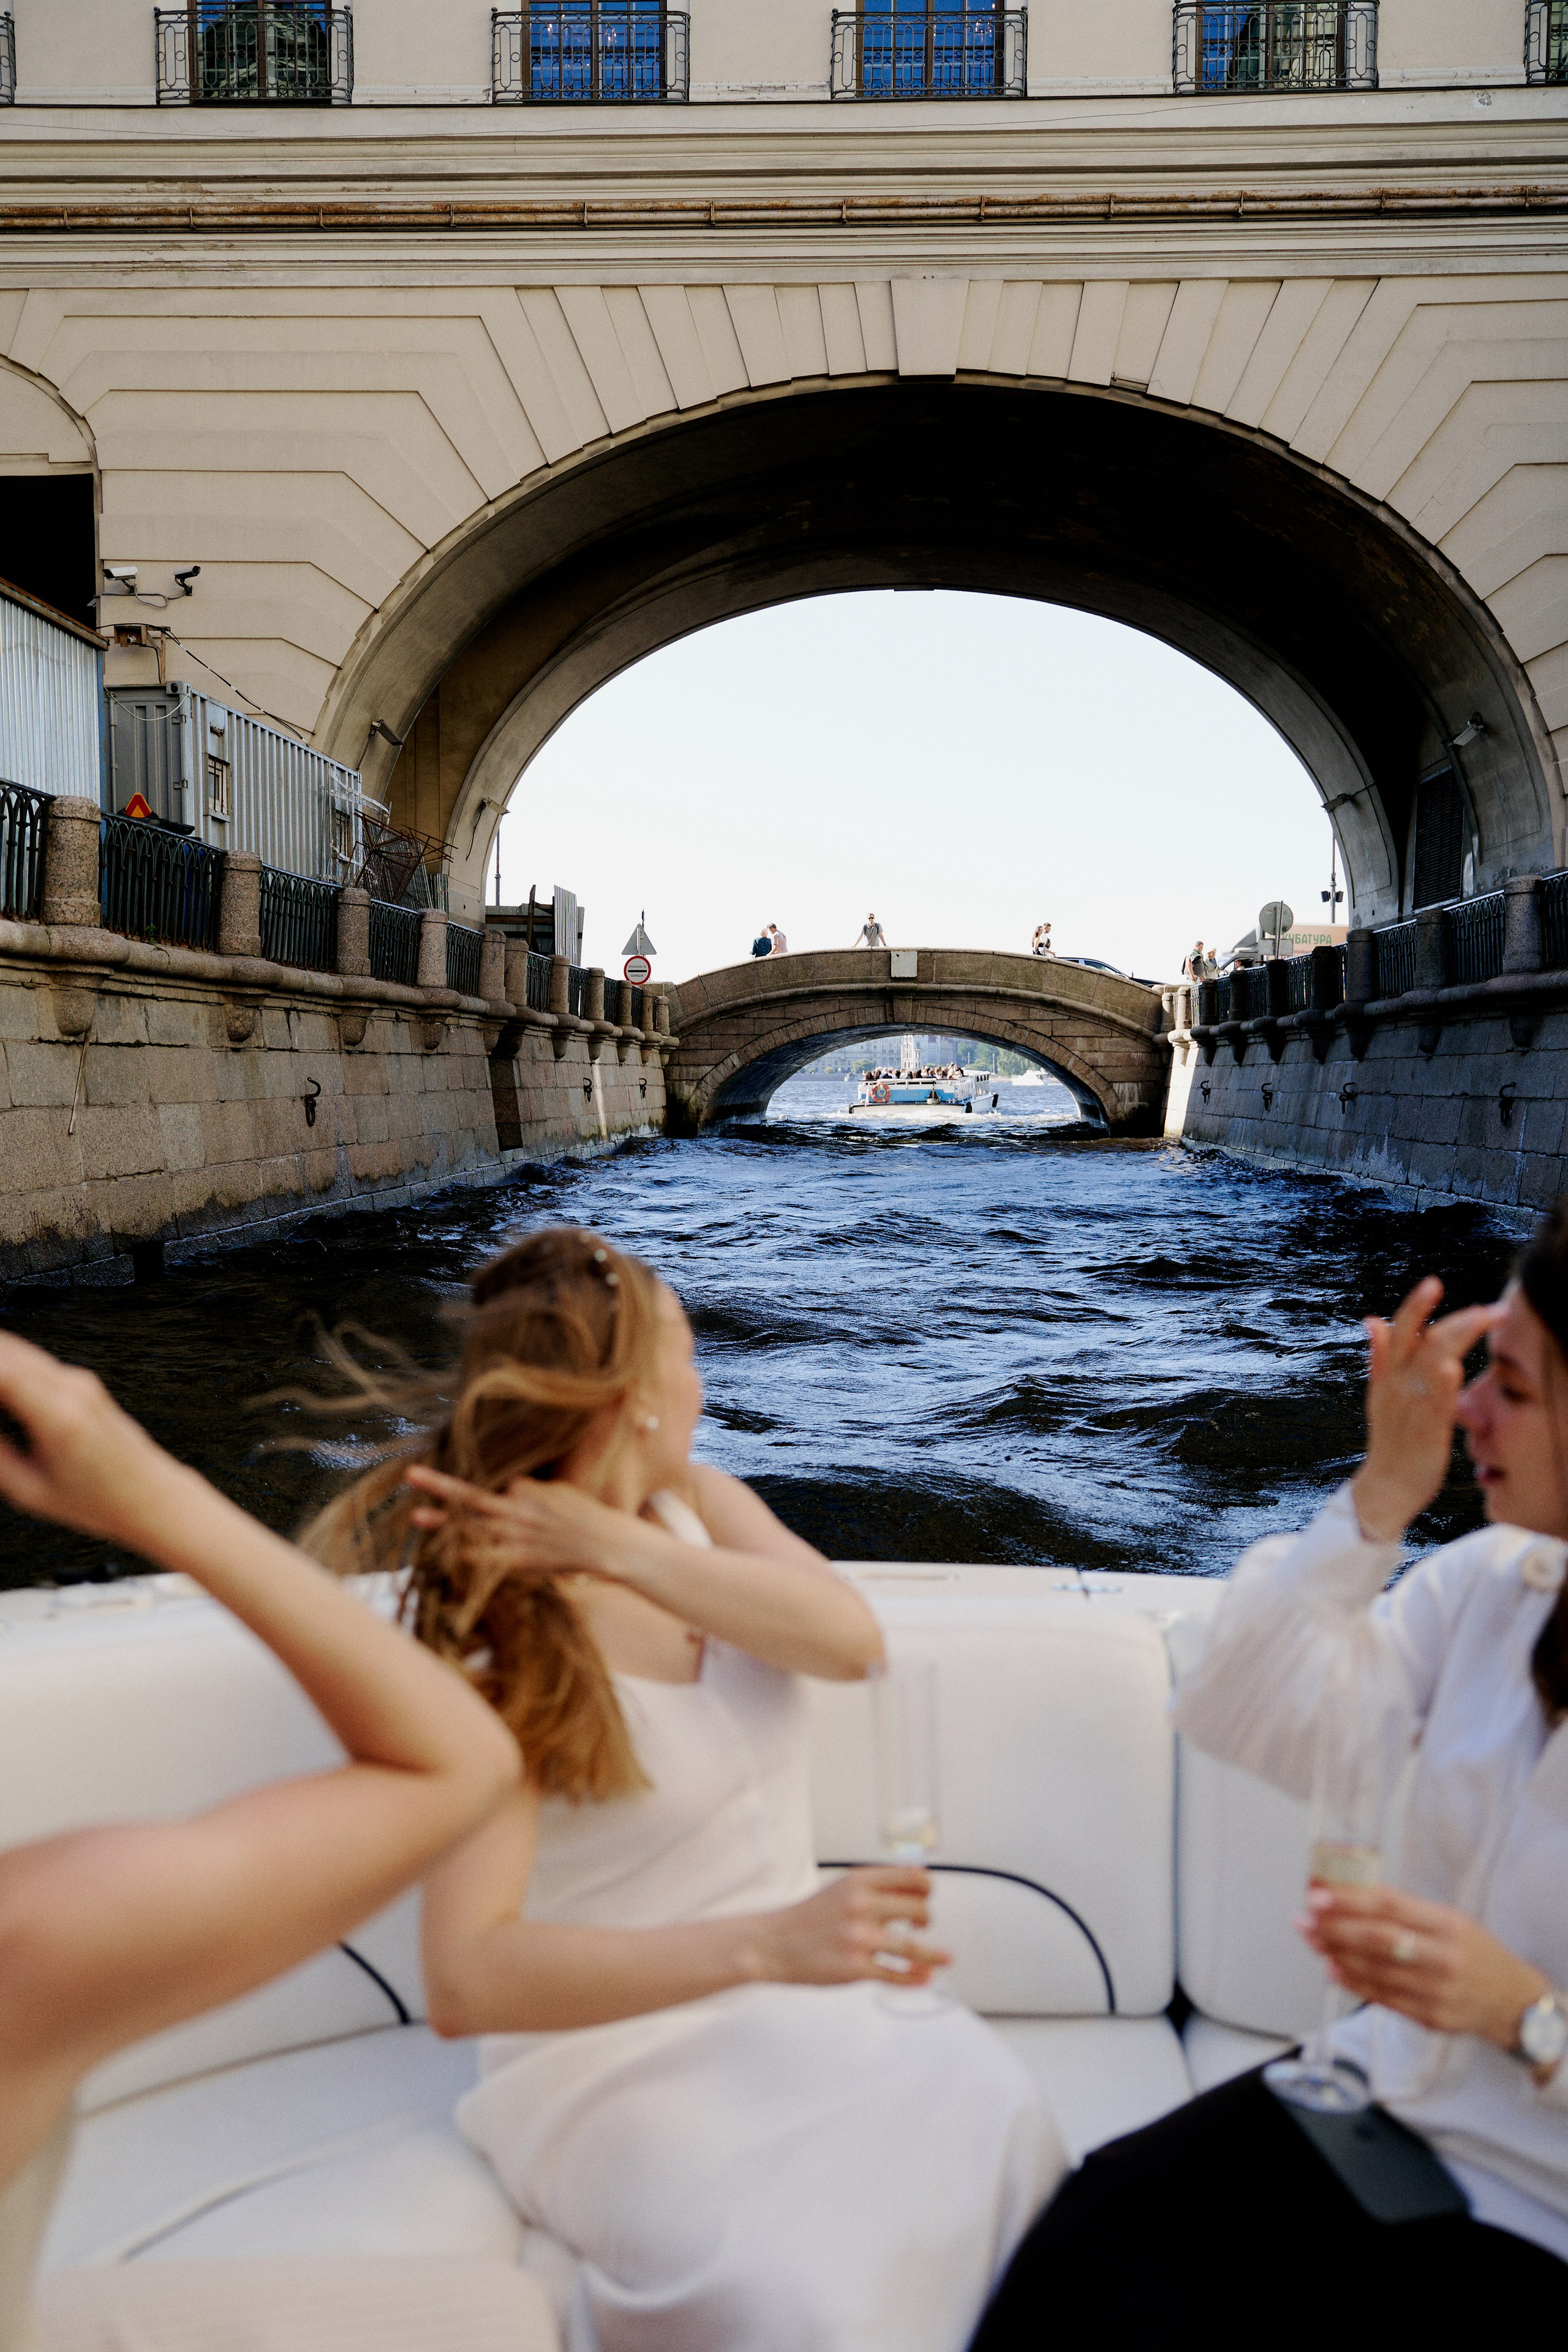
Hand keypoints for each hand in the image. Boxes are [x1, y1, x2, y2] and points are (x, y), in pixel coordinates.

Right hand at [0, 1333, 189, 1547]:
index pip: (2, 1371)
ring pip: (20, 1351)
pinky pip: (35, 1363)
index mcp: (60, 1417)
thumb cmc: (99, 1502)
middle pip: (8, 1350)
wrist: (153, 1495)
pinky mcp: (84, 1383)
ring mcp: (82, 1382)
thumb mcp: (30, 1491)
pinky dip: (7, 1368)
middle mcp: (74, 1389)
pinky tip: (0, 1394)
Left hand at [404, 1464, 638, 1581]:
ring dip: (442, 1523)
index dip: (481, 1484)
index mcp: (526, 1488)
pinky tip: (443, 1555)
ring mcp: (515, 1536)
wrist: (607, 1543)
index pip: (492, 1480)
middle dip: (439, 1485)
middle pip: (471, 1496)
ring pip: (471, 1527)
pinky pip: (484, 1559)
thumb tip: (512, 1487)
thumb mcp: (557, 1489)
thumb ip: (530, 1489)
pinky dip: (464, 1556)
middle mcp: (516, 1510)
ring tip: (417, 1517)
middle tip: (411, 1475)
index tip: (473, 1483)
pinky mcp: (519, 1561)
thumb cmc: (585, 1514)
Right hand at [751, 1867, 949, 1987]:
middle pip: (919, 1910)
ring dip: (935, 1955)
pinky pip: (897, 1975)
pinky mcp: (855, 1969)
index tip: (925, 1898)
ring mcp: (859, 1939)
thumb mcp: (842, 1887)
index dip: (927, 1889)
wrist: (773, 1943)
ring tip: (946, 1958)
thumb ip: (879, 1882)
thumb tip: (919, 1874)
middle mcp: (861, 1906)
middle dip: (926, 1920)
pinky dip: (916, 1978)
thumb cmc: (810, 1916)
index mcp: (859, 1881)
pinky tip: (924, 1978)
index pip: (914, 1878)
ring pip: (914, 1948)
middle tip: (920, 1926)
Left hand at [1300, 1882, 1549, 2050]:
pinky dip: (1353, 1982)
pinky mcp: (1431, 2018)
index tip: (1318, 1895)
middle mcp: (1444, 1958)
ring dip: (1335, 1954)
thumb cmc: (1475, 1953)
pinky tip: (1332, 1968)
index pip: (1391, 1906)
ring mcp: (1437, 1992)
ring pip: (1375, 1971)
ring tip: (1312, 1939)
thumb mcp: (1451, 1921)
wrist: (1513, 2002)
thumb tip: (1350, 1896)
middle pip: (1377, 1940)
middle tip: (1303, 1918)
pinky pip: (1383, 1998)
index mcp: (1449, 1925)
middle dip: (1333, 1928)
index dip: (1350, 1900)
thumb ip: (1406, 1911)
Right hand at [1350, 1278, 1501, 1540]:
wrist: (1385, 1488)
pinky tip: (1452, 1366)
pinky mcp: (1426, 1430)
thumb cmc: (1392, 1440)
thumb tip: (1372, 1319)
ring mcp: (1410, 1406)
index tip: (1433, 1283)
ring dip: (1457, 1337)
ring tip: (1482, 1319)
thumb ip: (1379, 1356)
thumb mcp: (1379, 1394)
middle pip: (1420, 1339)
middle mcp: (1397, 1385)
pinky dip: (1441, 1383)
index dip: (1415, 1305)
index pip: (1400, 1330)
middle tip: (1489, 1308)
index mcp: (1387, 1374)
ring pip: (1430, 1362)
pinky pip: (1433, 1402)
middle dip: (1455, 1318)